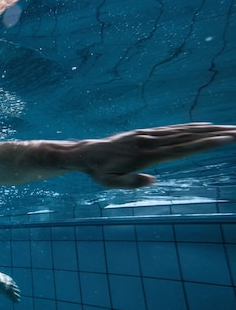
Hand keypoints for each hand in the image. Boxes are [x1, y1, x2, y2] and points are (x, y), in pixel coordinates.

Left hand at [77, 123, 235, 188]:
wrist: (88, 154)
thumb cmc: (100, 172)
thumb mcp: (110, 183)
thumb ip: (130, 182)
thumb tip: (152, 180)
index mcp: (146, 156)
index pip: (181, 149)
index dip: (205, 144)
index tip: (226, 139)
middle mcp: (151, 142)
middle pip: (189, 137)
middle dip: (216, 135)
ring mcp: (150, 136)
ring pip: (183, 131)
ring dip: (208, 129)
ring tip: (230, 128)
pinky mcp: (147, 133)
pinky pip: (173, 129)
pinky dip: (191, 127)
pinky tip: (205, 126)